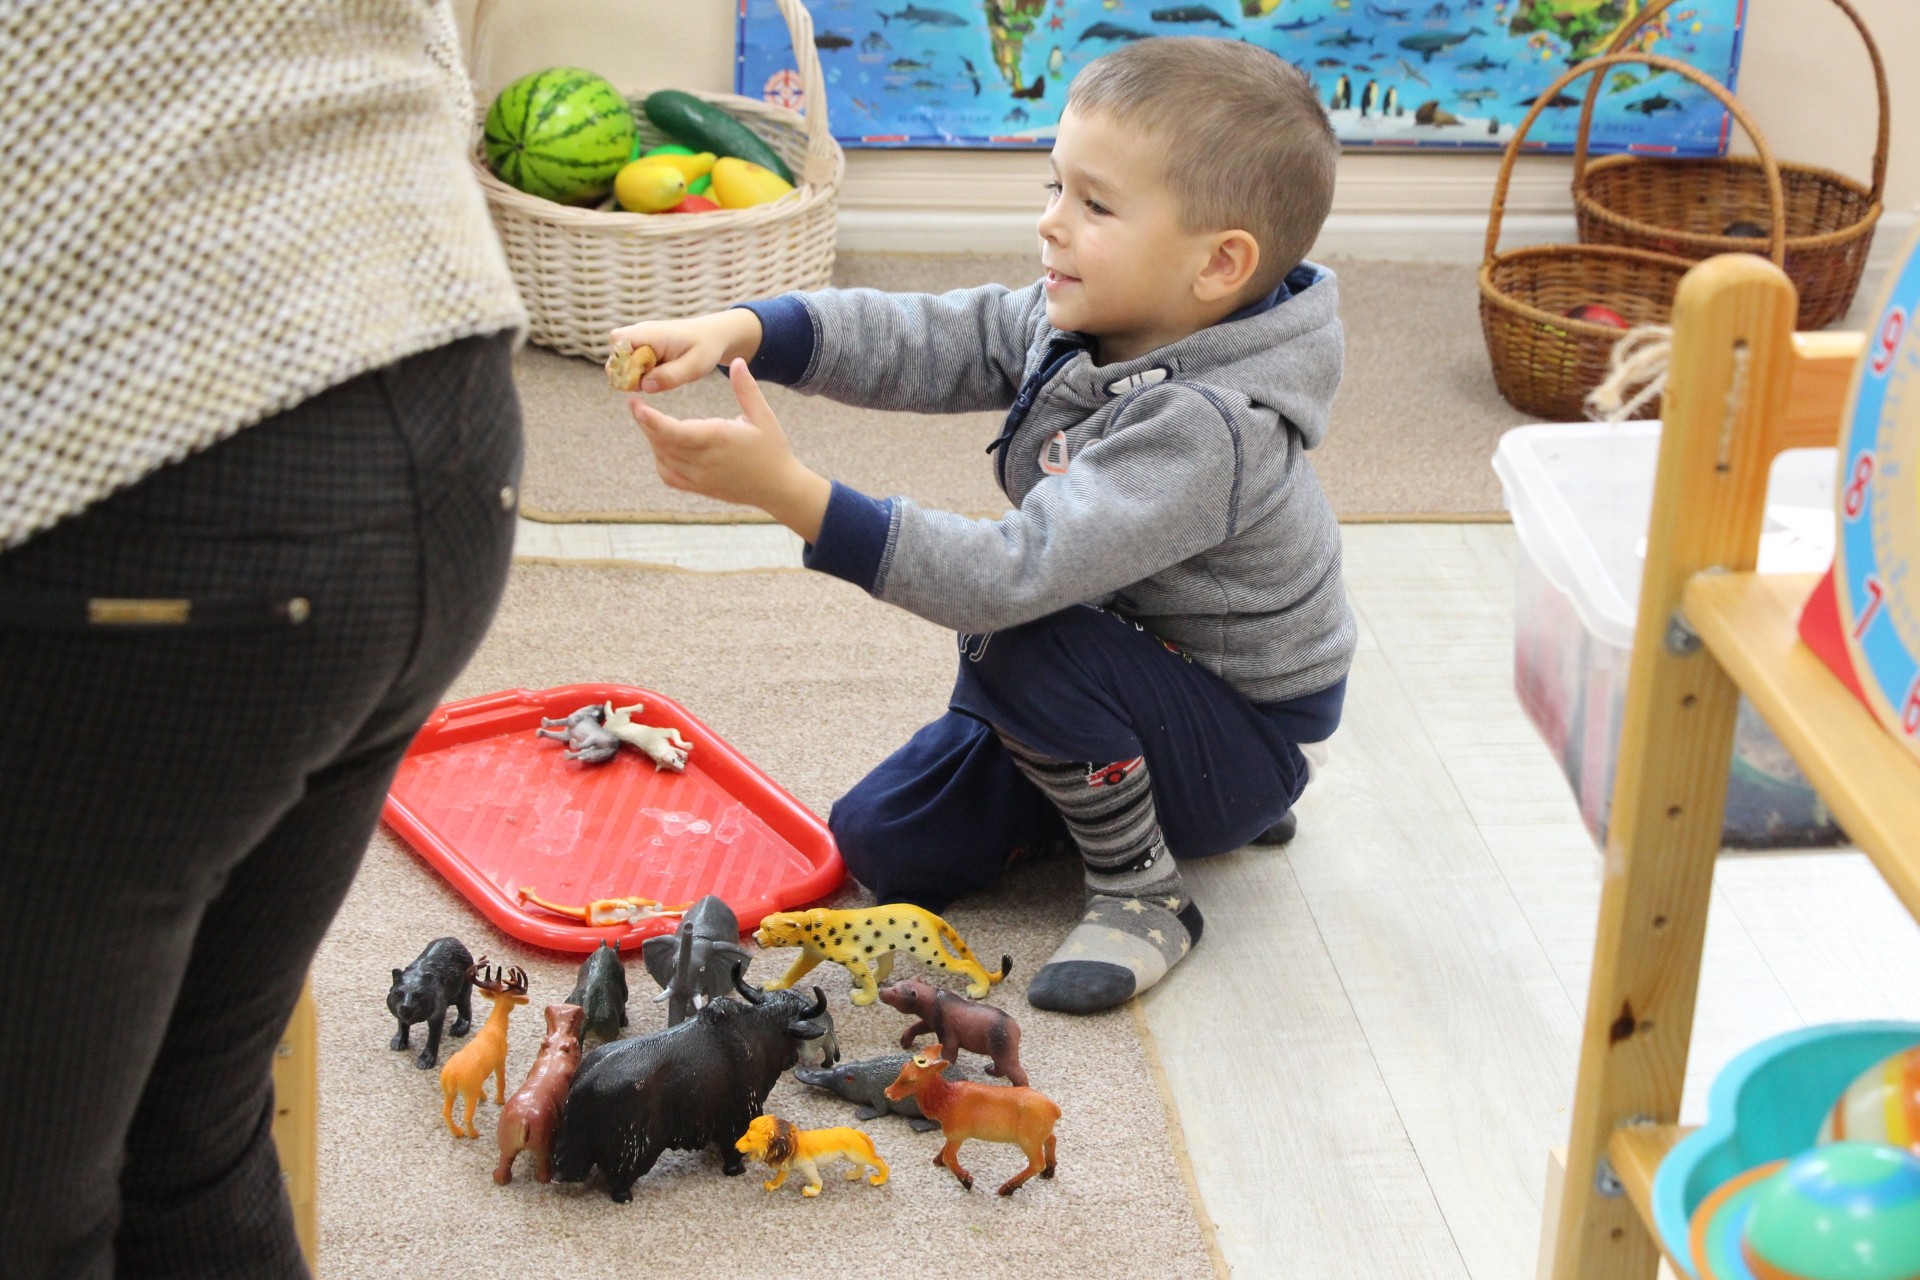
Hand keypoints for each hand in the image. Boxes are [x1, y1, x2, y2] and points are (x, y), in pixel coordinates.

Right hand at [607, 308, 762, 391]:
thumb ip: (670, 376)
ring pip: (621, 362)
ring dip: (634, 375)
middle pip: (615, 354)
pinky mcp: (641, 348)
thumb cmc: (705, 348)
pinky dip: (640, 374)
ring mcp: (639, 339)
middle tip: (653, 381)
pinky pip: (630, 364)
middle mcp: (640, 333)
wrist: (712, 336)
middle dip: (627, 374)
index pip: (618, 342)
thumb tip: (644, 386)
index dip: (623, 363)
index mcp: (651, 333)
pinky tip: (658, 374)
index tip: (643, 378)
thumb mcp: (695, 366)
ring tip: (659, 376)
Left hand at [629, 359, 831, 541]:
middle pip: (663, 442)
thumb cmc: (772, 449)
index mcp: (718, 439)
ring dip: (652, 438)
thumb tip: (736, 361)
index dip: (652, 420)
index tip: (637, 405)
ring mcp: (700, 477)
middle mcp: (705, 461)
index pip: (676, 431)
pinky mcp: (699, 487)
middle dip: (645, 423)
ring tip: (647, 420)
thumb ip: (747, 389)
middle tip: (635, 405)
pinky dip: (660, 459)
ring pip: (663, 457)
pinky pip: (669, 475)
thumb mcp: (763, 416)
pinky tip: (661, 445)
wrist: (778, 488)